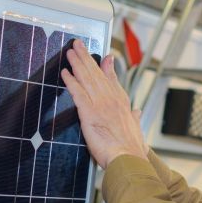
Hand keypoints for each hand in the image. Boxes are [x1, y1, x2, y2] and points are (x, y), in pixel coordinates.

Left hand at [61, 39, 147, 168]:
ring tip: (70, 52)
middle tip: (78, 45)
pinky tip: (64, 73)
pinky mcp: (89, 113)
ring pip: (87, 79)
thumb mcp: (136, 127)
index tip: (102, 56)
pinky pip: (78, 93)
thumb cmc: (132, 148)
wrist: (128, 158)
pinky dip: (71, 82)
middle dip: (86, 58)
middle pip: (96, 74)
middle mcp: (111, 100)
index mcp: (122, 103)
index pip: (112, 80)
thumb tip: (136, 111)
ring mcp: (100, 104)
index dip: (105, 67)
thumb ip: (134, 116)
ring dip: (77, 64)